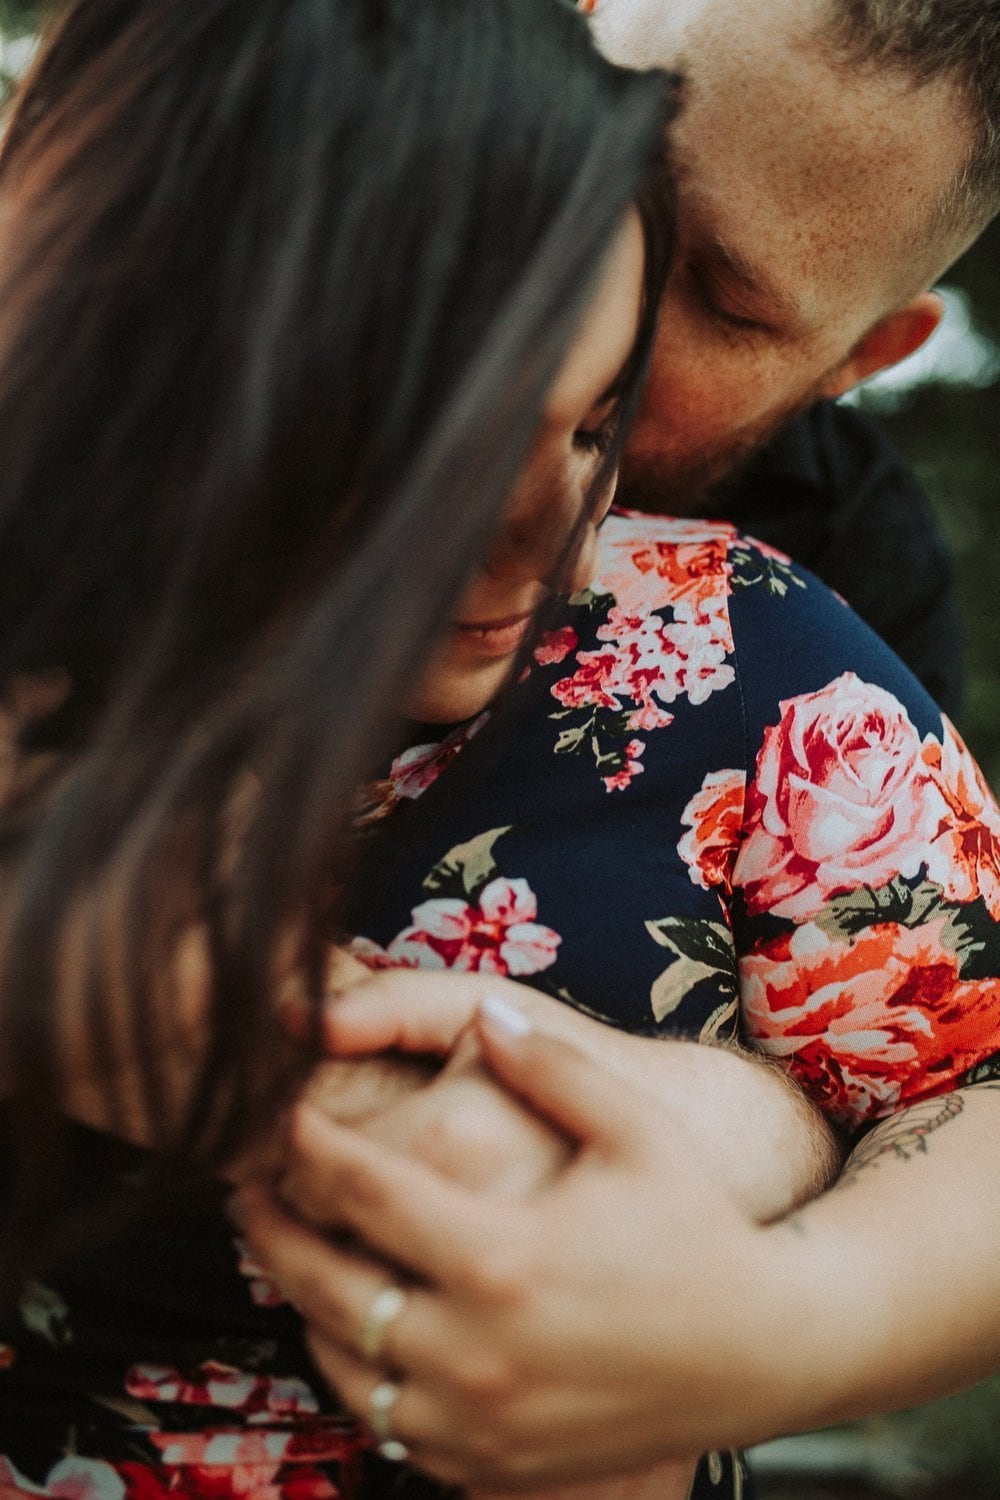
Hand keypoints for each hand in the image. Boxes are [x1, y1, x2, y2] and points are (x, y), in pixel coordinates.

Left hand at [237, 997, 798, 1489]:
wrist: (760, 1350)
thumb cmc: (696, 1227)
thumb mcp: (636, 1129)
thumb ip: (552, 1064)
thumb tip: (485, 1009)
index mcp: (501, 1258)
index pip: (363, 1193)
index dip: (307, 1148)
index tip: (279, 1116)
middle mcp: (475, 1351)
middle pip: (325, 1286)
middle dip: (272, 1230)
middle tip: (247, 1188)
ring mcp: (479, 1422)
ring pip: (342, 1365)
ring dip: (303, 1305)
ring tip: (286, 1253)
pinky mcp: (490, 1467)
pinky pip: (386, 1422)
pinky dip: (356, 1371)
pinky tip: (355, 1327)